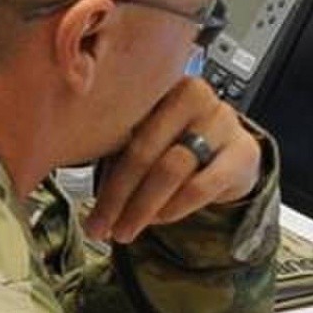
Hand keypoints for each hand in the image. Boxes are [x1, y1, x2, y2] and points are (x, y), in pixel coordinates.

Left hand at [84, 77, 260, 245]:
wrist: (233, 152)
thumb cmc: (177, 140)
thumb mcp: (146, 134)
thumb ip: (116, 145)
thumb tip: (69, 170)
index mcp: (160, 82)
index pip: (122, 128)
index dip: (102, 174)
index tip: (87, 211)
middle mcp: (194, 94)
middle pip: (144, 150)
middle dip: (119, 197)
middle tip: (101, 229)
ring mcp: (221, 120)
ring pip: (172, 169)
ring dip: (144, 207)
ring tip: (126, 230)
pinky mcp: (243, 151)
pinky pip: (202, 186)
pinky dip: (176, 207)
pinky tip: (160, 219)